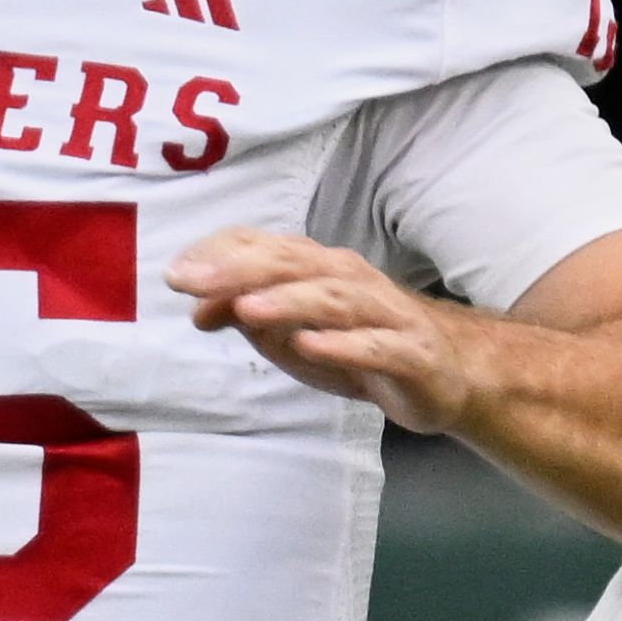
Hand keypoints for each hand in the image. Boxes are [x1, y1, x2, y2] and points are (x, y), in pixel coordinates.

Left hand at [165, 230, 494, 435]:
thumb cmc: (357, 342)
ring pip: (334, 300)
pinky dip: (342, 344)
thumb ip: (245, 312)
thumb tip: (195, 308)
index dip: (221, 256)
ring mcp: (384, 315)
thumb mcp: (291, 330)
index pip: (266, 248)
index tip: (176, 273)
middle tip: (193, 282)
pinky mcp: (410, 354)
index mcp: (319, 268)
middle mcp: (351, 280)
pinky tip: (310, 345)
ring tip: (246, 309)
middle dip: (241, 271)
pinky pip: (375, 346)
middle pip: (294, 266)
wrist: (445, 372)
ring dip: (288, 301)